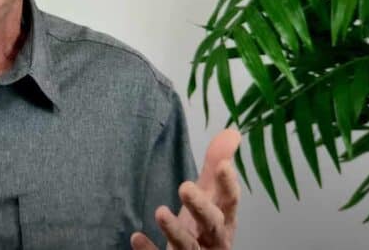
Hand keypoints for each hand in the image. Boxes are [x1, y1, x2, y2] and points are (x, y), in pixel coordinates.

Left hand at [131, 128, 241, 249]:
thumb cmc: (202, 226)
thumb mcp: (209, 196)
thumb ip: (216, 166)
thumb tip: (232, 131)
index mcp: (224, 219)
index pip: (230, 201)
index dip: (228, 184)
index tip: (222, 165)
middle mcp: (212, 239)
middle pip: (212, 225)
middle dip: (201, 207)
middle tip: (185, 186)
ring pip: (188, 246)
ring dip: (175, 231)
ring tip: (160, 211)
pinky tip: (136, 236)